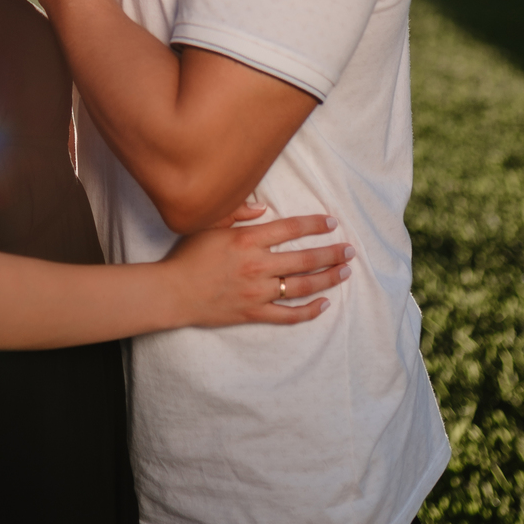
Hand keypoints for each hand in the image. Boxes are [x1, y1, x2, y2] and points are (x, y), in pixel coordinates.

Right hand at [164, 214, 352, 326]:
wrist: (174, 292)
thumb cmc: (189, 256)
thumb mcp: (209, 225)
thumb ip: (237, 213)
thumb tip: (263, 208)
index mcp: (247, 239)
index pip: (291, 228)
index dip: (314, 224)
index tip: (331, 222)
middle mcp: (257, 265)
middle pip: (304, 258)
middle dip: (331, 253)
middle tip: (350, 250)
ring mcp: (258, 291)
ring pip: (302, 286)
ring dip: (327, 278)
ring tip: (344, 272)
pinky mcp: (254, 313)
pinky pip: (288, 314)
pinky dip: (309, 311)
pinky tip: (324, 304)